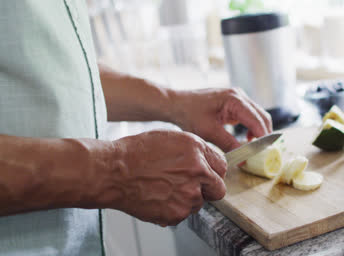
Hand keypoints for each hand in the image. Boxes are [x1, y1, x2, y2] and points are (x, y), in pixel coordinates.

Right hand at [107, 130, 226, 226]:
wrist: (113, 173)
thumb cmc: (136, 153)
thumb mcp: (171, 139)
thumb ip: (196, 151)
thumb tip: (209, 164)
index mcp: (197, 151)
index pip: (222, 166)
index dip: (212, 171)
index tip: (206, 175)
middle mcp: (197, 172)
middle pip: (218, 190)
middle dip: (208, 189)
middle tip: (190, 186)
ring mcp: (188, 195)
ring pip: (199, 203)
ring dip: (188, 199)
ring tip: (165, 188)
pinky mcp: (177, 213)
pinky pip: (183, 214)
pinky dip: (174, 209)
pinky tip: (159, 197)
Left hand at [172, 88, 272, 151]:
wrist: (177, 104)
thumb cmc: (190, 114)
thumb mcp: (209, 132)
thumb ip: (229, 145)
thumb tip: (245, 159)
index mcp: (234, 99)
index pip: (257, 120)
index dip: (263, 137)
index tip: (265, 152)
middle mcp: (239, 95)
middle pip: (262, 116)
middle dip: (264, 135)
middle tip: (263, 153)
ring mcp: (238, 97)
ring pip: (258, 115)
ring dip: (259, 131)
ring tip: (254, 148)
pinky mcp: (235, 102)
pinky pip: (250, 115)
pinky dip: (252, 127)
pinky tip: (247, 139)